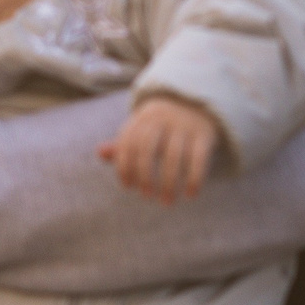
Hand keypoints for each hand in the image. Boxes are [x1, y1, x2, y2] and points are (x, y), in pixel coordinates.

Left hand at [101, 95, 220, 203]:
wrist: (197, 102)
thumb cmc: (162, 125)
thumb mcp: (143, 129)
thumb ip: (124, 144)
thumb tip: (100, 153)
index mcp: (144, 118)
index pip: (128, 143)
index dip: (125, 166)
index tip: (128, 187)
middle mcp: (163, 119)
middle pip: (148, 149)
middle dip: (145, 175)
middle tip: (146, 196)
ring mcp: (184, 125)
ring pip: (174, 157)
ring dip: (169, 183)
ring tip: (167, 202)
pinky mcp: (204, 133)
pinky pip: (198, 158)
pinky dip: (194, 178)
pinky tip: (191, 195)